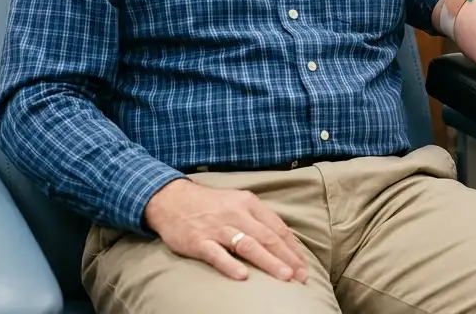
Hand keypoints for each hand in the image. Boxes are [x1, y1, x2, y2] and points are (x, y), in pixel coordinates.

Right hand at [144, 178, 309, 282]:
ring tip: (284, 276)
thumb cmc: (210, 205)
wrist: (171, 199)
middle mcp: (236, 214)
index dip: (293, 248)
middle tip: (301, 276)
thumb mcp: (237, 203)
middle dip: (287, 258)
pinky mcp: (199, 241)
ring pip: (248, 245)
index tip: (304, 266)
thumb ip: (258, 219)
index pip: (278, 228)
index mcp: (249, 204)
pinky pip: (216, 254)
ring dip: (268, 261)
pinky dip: (230, 265)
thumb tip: (282, 241)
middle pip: (267, 237)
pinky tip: (243, 276)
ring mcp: (217, 228)